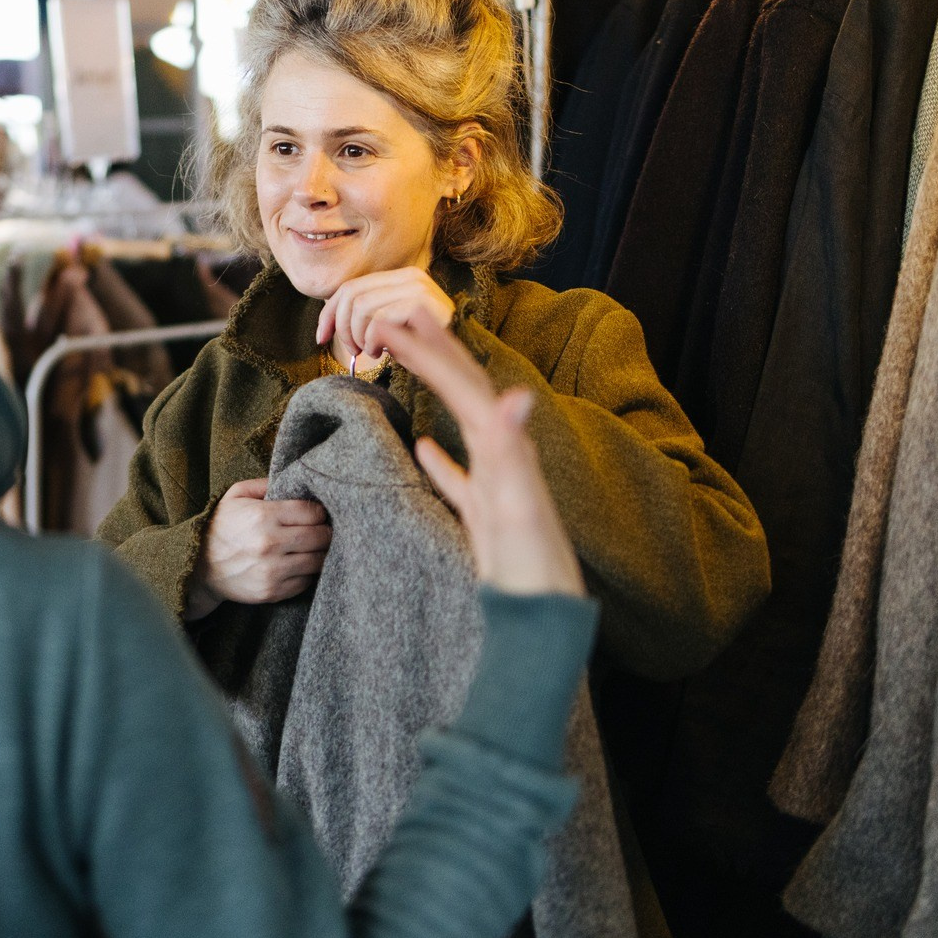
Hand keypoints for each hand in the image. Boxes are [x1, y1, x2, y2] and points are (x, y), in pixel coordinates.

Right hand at [187, 479, 331, 620]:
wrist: (198, 568)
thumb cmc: (220, 527)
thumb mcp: (234, 496)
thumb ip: (264, 484)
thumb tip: (293, 481)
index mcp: (262, 516)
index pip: (312, 512)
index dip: (318, 512)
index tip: (316, 514)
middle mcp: (270, 544)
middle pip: (321, 537)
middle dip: (325, 532)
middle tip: (321, 530)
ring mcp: (272, 571)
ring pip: (318, 561)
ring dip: (319, 553)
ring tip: (312, 548)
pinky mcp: (272, 592)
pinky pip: (306, 582)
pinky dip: (306, 573)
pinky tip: (297, 564)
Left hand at [314, 268, 455, 369]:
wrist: (455, 367)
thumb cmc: (421, 348)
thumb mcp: (388, 326)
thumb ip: (365, 314)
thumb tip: (328, 317)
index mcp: (400, 277)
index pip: (351, 287)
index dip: (329, 313)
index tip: (321, 337)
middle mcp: (410, 276)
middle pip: (352, 294)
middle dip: (343, 327)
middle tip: (353, 350)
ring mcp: (418, 288)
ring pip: (361, 306)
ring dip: (359, 336)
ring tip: (372, 351)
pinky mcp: (422, 304)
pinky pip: (378, 320)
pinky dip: (372, 340)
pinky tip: (383, 352)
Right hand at [373, 311, 584, 598]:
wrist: (545, 620)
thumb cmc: (531, 568)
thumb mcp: (518, 506)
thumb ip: (512, 450)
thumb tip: (516, 393)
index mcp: (505, 450)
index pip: (463, 387)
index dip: (428, 353)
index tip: (392, 324)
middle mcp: (505, 459)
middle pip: (466, 393)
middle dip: (434, 353)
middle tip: (399, 317)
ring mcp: (495, 488)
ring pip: (460, 426)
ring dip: (436, 391)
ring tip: (412, 362)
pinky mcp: (486, 519)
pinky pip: (459, 478)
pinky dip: (440, 459)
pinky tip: (424, 449)